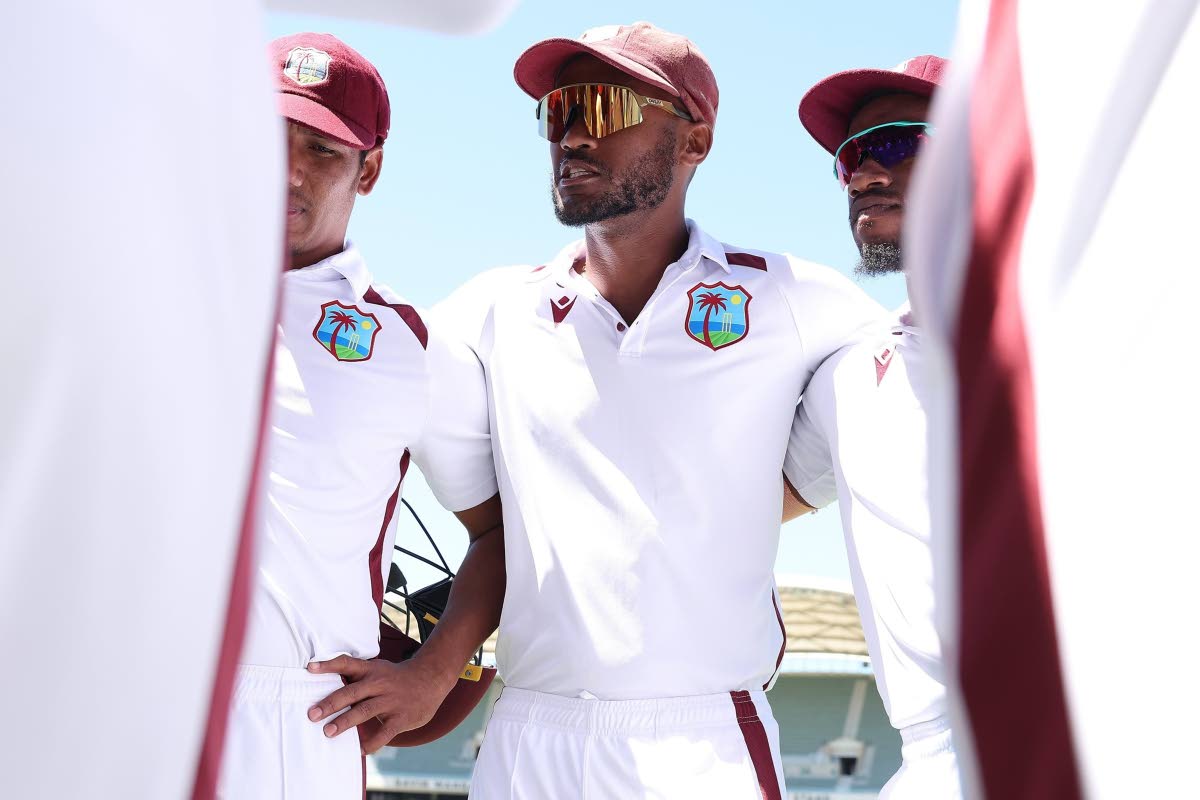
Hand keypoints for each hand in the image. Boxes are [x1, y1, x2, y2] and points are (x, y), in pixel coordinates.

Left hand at [307, 654, 457, 753]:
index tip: (310, 668)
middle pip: (352, 692)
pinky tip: (359, 750)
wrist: (431, 678)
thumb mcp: (378, 669)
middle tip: (312, 714)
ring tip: (328, 732)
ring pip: (364, 711)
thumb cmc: (395, 677)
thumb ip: (357, 677)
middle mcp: (379, 683)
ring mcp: (390, 701)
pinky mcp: (401, 718)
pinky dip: (371, 743)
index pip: (347, 663)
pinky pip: (384, 733)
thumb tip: (325, 684)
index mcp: (371, 670)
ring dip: (345, 722)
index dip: (328, 665)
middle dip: (331, 703)